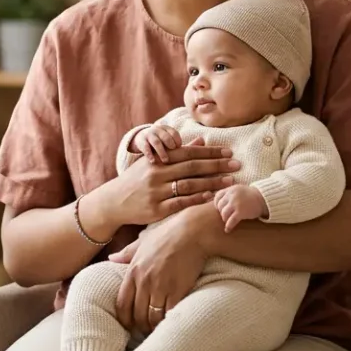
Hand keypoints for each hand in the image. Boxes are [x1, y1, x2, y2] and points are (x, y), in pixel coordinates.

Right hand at [103, 136, 239, 225]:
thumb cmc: (136, 180)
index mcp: (158, 160)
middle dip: (217, 165)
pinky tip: (210, 196)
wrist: (113, 201)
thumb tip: (202, 141)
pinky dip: (196, 199)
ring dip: (212, 182)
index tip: (229, 152)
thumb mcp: (153, 162)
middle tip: (237, 164)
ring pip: (189, 185)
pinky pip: (180, 203)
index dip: (210, 152)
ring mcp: (156, 192)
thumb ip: (178, 152)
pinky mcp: (156, 209)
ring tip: (230, 181)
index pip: (189, 153)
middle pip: (192, 167)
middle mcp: (157, 173)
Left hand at [107, 206, 211, 334]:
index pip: (122, 303)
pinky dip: (168, 321)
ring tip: (158, 328)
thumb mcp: (142, 242)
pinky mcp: (177, 291)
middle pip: (137, 314)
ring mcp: (160, 287)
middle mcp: (144, 281)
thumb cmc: (167, 234)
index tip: (129, 325)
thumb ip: (126, 253)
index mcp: (133, 271)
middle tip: (145, 329)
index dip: (124, 319)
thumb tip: (111, 258)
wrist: (191, 232)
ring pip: (152, 318)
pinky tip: (170, 322)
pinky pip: (169, 314)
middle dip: (140, 325)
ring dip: (154, 326)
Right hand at [130, 125, 182, 162]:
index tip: (182, 151)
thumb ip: (182, 145)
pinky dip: (149, 154)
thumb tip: (199, 145)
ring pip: (156, 142)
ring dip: (162, 151)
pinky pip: (145, 147)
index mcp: (166, 129)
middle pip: (166, 136)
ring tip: (166, 161)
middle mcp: (158, 130)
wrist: (141, 138)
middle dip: (170, 145)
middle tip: (175, 156)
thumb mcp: (169, 141)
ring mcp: (149, 135)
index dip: (178, 142)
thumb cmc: (161, 143)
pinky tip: (153, 161)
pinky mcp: (141, 142)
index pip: (174, 133)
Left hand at [214, 184, 267, 231]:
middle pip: (220, 206)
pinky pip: (231, 221)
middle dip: (222, 212)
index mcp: (230, 189)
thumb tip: (219, 201)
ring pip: (224, 214)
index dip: (217, 204)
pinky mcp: (241, 212)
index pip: (218, 196)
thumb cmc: (252, 195)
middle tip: (225, 216)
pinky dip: (228, 226)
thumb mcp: (239, 190)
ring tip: (228, 221)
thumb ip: (230, 194)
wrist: (264, 198)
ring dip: (225, 219)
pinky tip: (227, 230)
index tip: (219, 209)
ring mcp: (235, 204)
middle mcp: (231, 196)